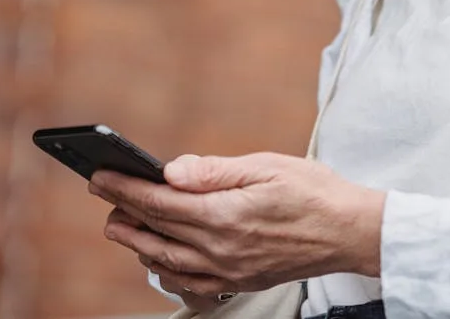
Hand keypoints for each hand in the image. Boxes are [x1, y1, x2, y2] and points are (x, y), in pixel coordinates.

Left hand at [89, 153, 385, 298]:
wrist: (350, 232)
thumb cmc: (313, 192)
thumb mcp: (266, 166)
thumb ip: (214, 170)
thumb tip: (171, 171)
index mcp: (224, 216)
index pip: (158, 202)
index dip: (123, 187)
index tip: (99, 174)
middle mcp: (220, 250)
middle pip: (154, 232)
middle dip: (123, 210)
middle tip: (104, 192)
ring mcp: (227, 272)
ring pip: (163, 261)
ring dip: (136, 241)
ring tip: (123, 221)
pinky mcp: (237, 283)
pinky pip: (186, 283)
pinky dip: (162, 269)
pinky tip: (158, 256)